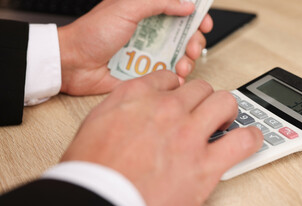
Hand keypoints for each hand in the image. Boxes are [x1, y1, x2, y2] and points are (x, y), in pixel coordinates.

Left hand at [58, 0, 212, 94]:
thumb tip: (186, 4)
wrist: (74, 64)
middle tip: (193, 49)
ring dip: (187, 61)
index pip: (178, 10)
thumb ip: (158, 3)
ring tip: (182, 66)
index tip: (203, 23)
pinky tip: (174, 77)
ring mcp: (148, 53)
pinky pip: (166, 74)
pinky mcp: (144, 72)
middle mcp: (150, 32)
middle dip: (194, 42)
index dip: (195, 16)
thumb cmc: (93, 33)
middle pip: (184, 35)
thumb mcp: (126, 8)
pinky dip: (175, 77)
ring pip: (179, 55)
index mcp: (146, 12)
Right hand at [61, 70, 262, 205]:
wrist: (99, 202)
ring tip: (223, 123)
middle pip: (200, 88)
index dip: (177, 90)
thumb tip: (138, 104)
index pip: (169, 78)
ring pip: (224, 102)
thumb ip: (121, 106)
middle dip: (202, 100)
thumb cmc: (92, 170)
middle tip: (201, 114)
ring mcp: (188, 134)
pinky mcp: (205, 164)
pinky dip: (249, 138)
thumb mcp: (95, 123)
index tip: (179, 99)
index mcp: (137, 97)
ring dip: (226, 111)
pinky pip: (242, 140)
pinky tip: (247, 141)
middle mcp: (165, 109)